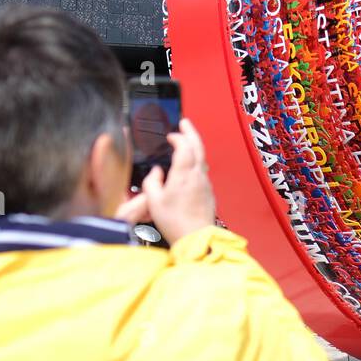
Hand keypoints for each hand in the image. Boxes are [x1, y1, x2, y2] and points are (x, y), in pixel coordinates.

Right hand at [114, 118, 215, 244]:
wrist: (196, 237)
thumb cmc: (175, 222)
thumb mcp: (154, 201)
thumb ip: (152, 182)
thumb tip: (156, 172)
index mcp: (183, 174)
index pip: (184, 146)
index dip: (178, 137)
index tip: (171, 136)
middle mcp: (197, 175)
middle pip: (198, 147)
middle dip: (191, 132)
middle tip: (185, 123)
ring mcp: (205, 183)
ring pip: (202, 158)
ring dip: (195, 146)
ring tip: (187, 141)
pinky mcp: (208, 192)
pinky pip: (203, 170)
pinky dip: (197, 160)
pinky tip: (191, 164)